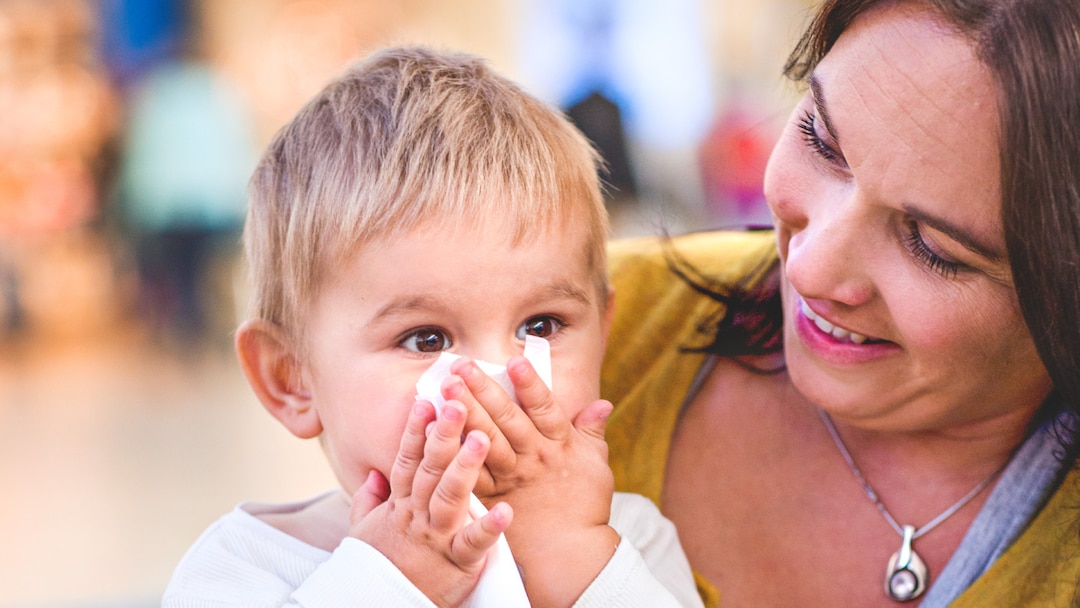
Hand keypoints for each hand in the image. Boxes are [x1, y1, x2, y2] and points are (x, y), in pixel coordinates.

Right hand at [349, 399, 512, 607]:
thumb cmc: (379, 569)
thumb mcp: (363, 531)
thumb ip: (370, 499)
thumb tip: (375, 473)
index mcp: (400, 505)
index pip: (408, 460)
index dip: (415, 430)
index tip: (425, 401)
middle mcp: (418, 515)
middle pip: (430, 469)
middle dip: (443, 436)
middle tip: (457, 404)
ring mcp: (437, 538)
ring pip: (450, 497)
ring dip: (464, 468)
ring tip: (480, 439)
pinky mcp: (457, 564)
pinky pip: (474, 544)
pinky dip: (489, 529)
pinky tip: (506, 511)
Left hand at [444, 357, 619, 606]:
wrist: (569, 554)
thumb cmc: (585, 507)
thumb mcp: (596, 464)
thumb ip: (592, 431)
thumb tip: (602, 403)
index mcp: (558, 445)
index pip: (544, 408)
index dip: (529, 383)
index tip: (513, 360)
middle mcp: (533, 457)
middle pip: (506, 418)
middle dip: (483, 389)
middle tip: (461, 366)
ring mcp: (510, 478)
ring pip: (484, 440)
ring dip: (464, 413)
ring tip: (444, 389)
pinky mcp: (490, 497)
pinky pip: (469, 472)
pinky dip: (452, 452)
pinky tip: (435, 433)